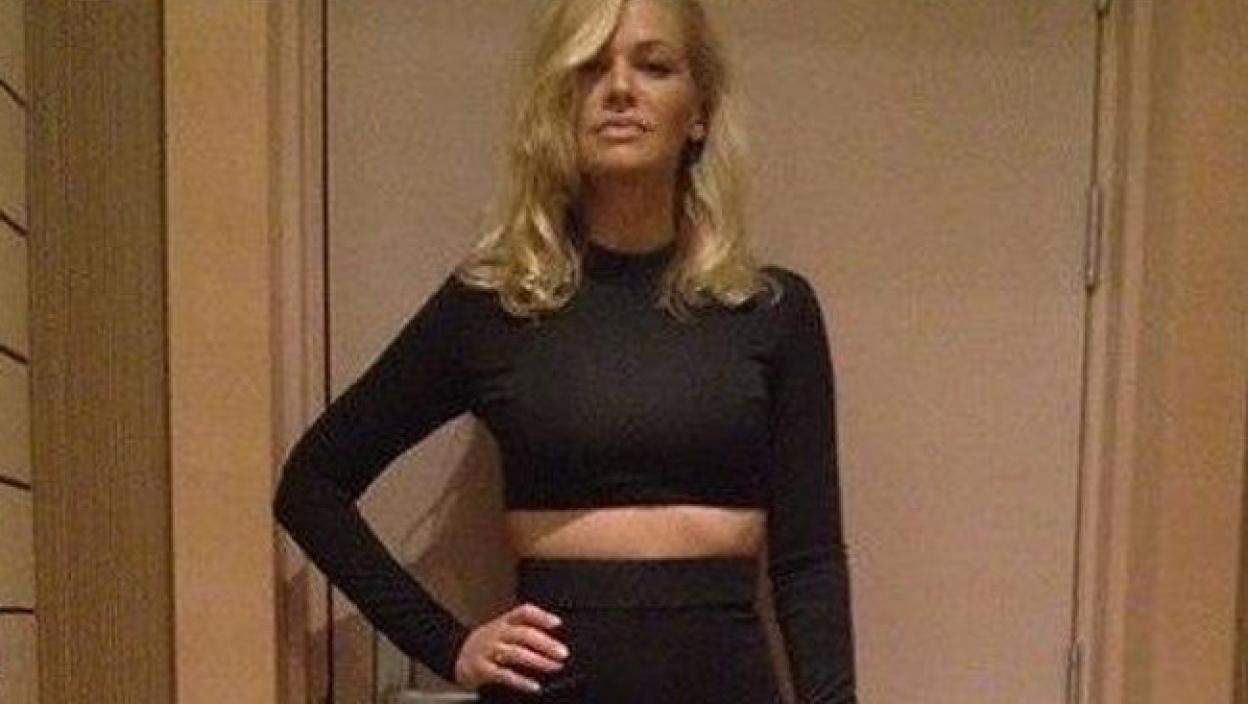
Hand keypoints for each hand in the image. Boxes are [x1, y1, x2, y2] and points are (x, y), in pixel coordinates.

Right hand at [454, 603, 570, 693]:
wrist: (455, 656)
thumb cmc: (486, 645)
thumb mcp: (501, 631)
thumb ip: (522, 632)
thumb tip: (553, 643)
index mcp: (503, 623)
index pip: (523, 612)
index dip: (541, 616)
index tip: (557, 623)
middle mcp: (496, 634)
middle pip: (523, 634)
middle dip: (546, 643)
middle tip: (563, 653)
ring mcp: (488, 651)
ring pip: (515, 653)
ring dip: (538, 660)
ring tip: (554, 666)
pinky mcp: (481, 669)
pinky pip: (503, 674)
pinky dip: (520, 681)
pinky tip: (534, 685)